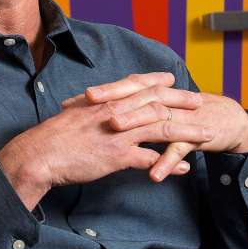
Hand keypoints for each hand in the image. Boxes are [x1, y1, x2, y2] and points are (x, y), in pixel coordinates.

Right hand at [0, 72, 213, 209]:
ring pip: (161, 128)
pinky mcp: (117, 156)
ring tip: (206, 134)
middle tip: (200, 101)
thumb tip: (92, 104)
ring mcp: (118, 134)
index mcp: (105, 101)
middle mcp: (116, 112)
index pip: (137, 85)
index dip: (157, 82)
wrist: (41, 153)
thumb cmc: (54, 136)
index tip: (172, 80)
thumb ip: (90, 109)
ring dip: (187, 130)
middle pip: (156, 102)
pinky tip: (185, 168)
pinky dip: (170, 163)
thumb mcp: (75, 114)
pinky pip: (150, 159)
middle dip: (181, 101)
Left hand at [84, 79, 247, 181]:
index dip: (98, 93)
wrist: (225, 121)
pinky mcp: (195, 136)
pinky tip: (155, 175)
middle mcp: (162, 103)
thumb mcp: (155, 114)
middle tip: (86, 103)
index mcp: (151, 97)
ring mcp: (178, 118)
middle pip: (133, 98)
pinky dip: (167, 162)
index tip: (71, 99)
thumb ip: (133, 113)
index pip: (121, 90)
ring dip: (133, 125)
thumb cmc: (185, 117)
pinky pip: (179, 150)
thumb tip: (100, 117)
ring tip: (113, 130)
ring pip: (154, 120)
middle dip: (110, 100)